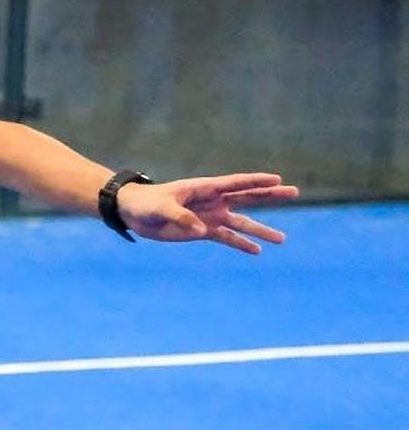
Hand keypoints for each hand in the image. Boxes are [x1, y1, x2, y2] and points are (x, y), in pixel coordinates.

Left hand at [118, 173, 299, 253]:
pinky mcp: (202, 231)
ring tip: (282, 239)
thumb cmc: (147, 203)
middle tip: (294, 192)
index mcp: (205, 188)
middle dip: (271, 195)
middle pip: (248, 197)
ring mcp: (210, 216)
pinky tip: (257, 251)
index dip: (257, 180)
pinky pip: (226, 238)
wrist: (134, 213)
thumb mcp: (162, 207)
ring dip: (260, 230)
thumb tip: (200, 230)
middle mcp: (213, 201)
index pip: (236, 183)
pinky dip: (241, 244)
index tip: (278, 179)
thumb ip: (181, 217)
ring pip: (241, 223)